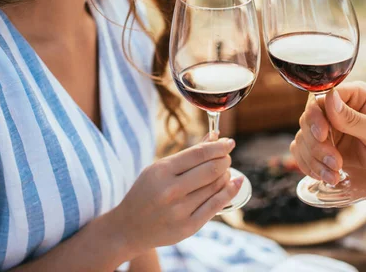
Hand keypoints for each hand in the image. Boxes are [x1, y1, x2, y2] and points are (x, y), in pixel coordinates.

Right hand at [112, 134, 242, 254]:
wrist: (129, 227)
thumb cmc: (146, 192)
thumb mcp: (159, 169)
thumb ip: (188, 154)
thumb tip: (215, 136)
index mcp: (161, 171)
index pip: (199, 153)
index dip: (219, 146)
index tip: (229, 142)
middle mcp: (170, 190)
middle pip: (211, 169)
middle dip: (225, 159)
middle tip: (227, 156)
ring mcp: (180, 210)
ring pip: (216, 186)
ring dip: (226, 174)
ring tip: (224, 171)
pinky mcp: (188, 226)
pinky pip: (217, 205)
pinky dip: (230, 190)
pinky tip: (236, 182)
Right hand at [291, 81, 365, 206]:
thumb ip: (355, 118)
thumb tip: (329, 98)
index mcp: (356, 97)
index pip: (322, 95)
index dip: (316, 114)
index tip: (323, 135)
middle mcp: (337, 110)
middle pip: (308, 117)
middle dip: (317, 143)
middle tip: (335, 162)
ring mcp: (327, 129)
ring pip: (302, 136)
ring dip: (314, 158)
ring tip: (335, 175)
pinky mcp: (319, 148)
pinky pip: (300, 152)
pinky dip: (309, 166)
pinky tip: (328, 177)